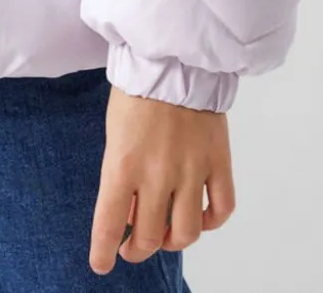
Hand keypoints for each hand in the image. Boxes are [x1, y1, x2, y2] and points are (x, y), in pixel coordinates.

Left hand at [89, 84, 234, 273]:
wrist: (175, 58)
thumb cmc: (138, 91)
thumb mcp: (116, 133)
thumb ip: (121, 175)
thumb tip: (130, 213)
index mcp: (123, 162)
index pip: (109, 222)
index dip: (103, 251)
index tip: (101, 263)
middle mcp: (158, 173)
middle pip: (150, 236)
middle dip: (137, 249)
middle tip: (132, 246)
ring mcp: (191, 170)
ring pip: (186, 232)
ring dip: (172, 242)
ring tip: (164, 235)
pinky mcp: (218, 162)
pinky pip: (221, 209)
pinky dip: (210, 222)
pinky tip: (199, 217)